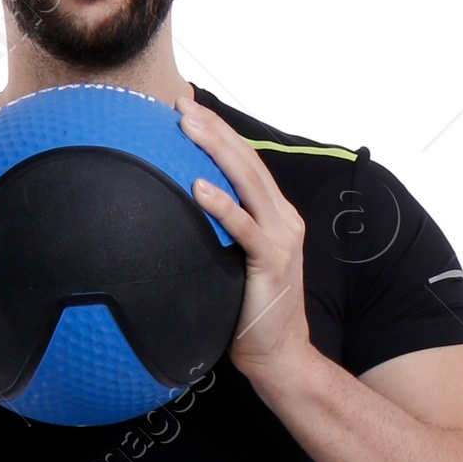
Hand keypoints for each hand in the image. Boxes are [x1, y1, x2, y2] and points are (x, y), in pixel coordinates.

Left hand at [178, 98, 312, 389]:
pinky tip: (197, 187)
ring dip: (216, 150)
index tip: (189, 109)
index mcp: (275, 215)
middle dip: (214, 129)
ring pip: (248, 182)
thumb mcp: (234, 264)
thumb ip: (220, 236)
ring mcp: (281, 238)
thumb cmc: (250, 314)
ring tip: (187, 127)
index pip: (246, 163)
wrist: (279, 356)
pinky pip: (244, 227)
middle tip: (182, 105)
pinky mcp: (272, 262)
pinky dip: (221, 205)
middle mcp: (283, 219)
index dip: (220, 132)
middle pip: (247, 162)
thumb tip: (179, 217)